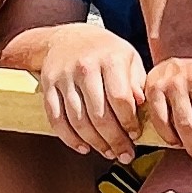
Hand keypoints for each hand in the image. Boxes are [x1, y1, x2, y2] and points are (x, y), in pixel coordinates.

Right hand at [30, 24, 150, 161]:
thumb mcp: (128, 58)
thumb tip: (143, 106)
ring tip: (107, 152)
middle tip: (125, 154)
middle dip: (114, 140)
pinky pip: (56, 119)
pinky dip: (69, 138)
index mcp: (110, 59)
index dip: (129, 122)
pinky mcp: (48, 87)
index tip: (136, 134)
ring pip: (78, 120)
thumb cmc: (104, 52)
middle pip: (99, 114)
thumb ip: (138, 81)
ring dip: (94, 143)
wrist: (67, 38)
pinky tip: (83, 147)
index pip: (120, 99)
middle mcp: (85, 68)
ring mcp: (64, 78)